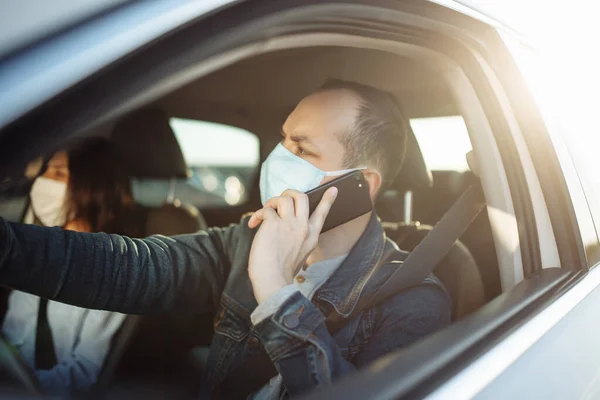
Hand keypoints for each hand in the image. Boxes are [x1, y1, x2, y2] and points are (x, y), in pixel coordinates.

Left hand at [247, 188, 337, 303]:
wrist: (273, 281)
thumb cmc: (281, 272)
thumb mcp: (300, 255)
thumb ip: (298, 239)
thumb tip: (283, 226)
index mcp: (311, 236)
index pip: (322, 213)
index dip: (328, 199)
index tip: (333, 189)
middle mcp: (303, 228)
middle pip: (302, 197)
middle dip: (290, 193)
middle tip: (281, 200)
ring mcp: (289, 225)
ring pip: (284, 198)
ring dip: (272, 202)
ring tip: (265, 213)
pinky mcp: (273, 225)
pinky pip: (266, 210)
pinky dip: (258, 215)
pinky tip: (254, 224)